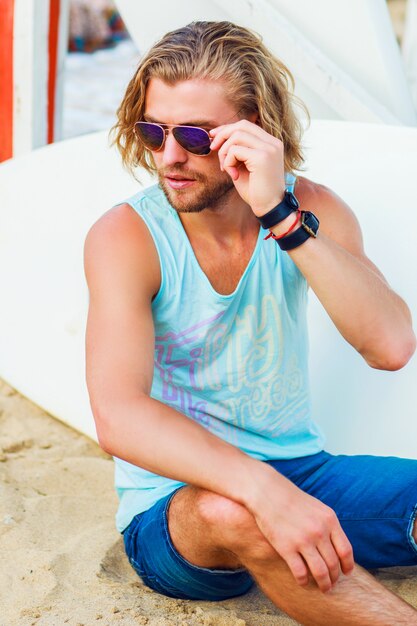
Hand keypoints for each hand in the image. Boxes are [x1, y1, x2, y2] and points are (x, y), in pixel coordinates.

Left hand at [209, 120, 285, 215]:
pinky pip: (235, 150)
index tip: (214, 137)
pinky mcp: (262, 157)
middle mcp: (272, 143)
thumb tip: (217, 137)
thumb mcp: (244, 166)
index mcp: (271, 143)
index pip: (246, 125)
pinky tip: (233, 176)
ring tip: (225, 168)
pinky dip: (228, 162)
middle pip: (241, 125)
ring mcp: (269, 149)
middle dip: (222, 135)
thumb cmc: (256, 191)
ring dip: (224, 152)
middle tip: (212, 149)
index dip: (227, 129)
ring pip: (236, 136)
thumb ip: (237, 151)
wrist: (269, 208)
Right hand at [246, 467, 353, 592]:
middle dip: (334, 578)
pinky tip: (303, 581)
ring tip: (323, 588)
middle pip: (333, 564)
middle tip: (332, 583)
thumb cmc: (292, 500)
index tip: (346, 573)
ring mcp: (303, 540)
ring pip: (320, 572)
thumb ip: (328, 525)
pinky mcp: (286, 548)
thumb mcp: (317, 508)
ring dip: (324, 584)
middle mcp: (319, 531)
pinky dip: (304, 581)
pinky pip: (300, 573)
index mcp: (329, 520)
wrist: (267, 492)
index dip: (347, 566)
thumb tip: (339, 547)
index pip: (345, 551)